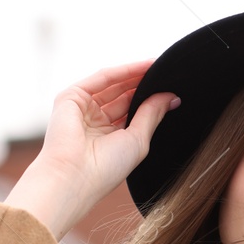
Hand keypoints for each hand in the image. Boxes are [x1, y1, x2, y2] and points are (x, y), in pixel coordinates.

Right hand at [6, 61, 179, 240]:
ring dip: (135, 75)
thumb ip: (152, 115)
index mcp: (108, 138)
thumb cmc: (106, 168)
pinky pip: (101, 79)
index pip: (131, 111)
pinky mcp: (70, 98)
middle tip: (168, 73)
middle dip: (143, 84)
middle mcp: (94, 123)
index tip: (173, 88)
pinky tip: (144, 66)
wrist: (75, 176)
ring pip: (113, 84)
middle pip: (122, 96)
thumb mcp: (138, 140)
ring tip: (159, 67)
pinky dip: (122, 71)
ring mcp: (81, 109)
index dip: (150, 99)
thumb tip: (172, 97)